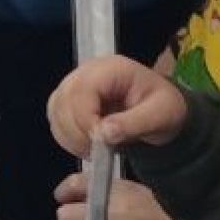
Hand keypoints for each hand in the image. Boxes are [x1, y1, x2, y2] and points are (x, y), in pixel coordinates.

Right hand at [48, 55, 190, 159]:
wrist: (161, 111)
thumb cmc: (164, 108)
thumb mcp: (160, 116)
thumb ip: (134, 123)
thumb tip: (103, 134)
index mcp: (110, 69)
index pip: (82, 90)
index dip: (85, 119)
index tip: (101, 141)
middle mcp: (87, 72)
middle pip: (63, 100)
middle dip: (77, 131)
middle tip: (98, 150)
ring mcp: (75, 85)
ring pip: (55, 111)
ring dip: (70, 136)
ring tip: (94, 150)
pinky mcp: (68, 101)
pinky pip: (56, 120)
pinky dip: (67, 138)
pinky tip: (86, 146)